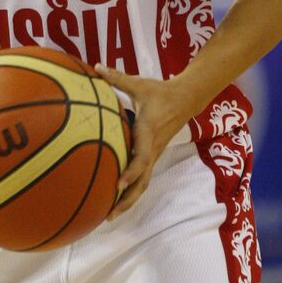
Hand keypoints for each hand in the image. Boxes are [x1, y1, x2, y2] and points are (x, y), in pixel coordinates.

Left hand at [95, 65, 192, 219]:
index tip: (117, 184)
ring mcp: (154, 154)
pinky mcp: (154, 156)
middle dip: (126, 199)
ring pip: (143, 184)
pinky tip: (117, 200)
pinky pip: (143, 178)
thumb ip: (117, 78)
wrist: (185, 99)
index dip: (130, 172)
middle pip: (142, 181)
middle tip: (108, 214)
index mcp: (148, 132)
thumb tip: (96, 67)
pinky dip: (132, 192)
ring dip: (129, 201)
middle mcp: (152, 148)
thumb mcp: (139, 84)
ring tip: (110, 215)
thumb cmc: (159, 92)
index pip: (141, 158)